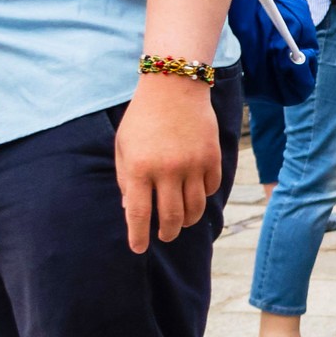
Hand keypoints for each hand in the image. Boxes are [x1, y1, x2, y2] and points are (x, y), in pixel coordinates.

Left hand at [115, 73, 220, 252]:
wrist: (174, 87)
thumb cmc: (143, 118)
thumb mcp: (124, 147)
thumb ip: (126, 180)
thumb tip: (132, 212)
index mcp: (139, 168)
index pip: (139, 214)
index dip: (139, 236)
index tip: (138, 249)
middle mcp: (166, 170)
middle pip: (171, 217)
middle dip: (166, 233)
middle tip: (164, 237)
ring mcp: (192, 164)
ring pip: (194, 209)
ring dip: (187, 221)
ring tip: (181, 222)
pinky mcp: (211, 158)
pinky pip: (210, 189)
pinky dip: (201, 196)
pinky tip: (194, 195)